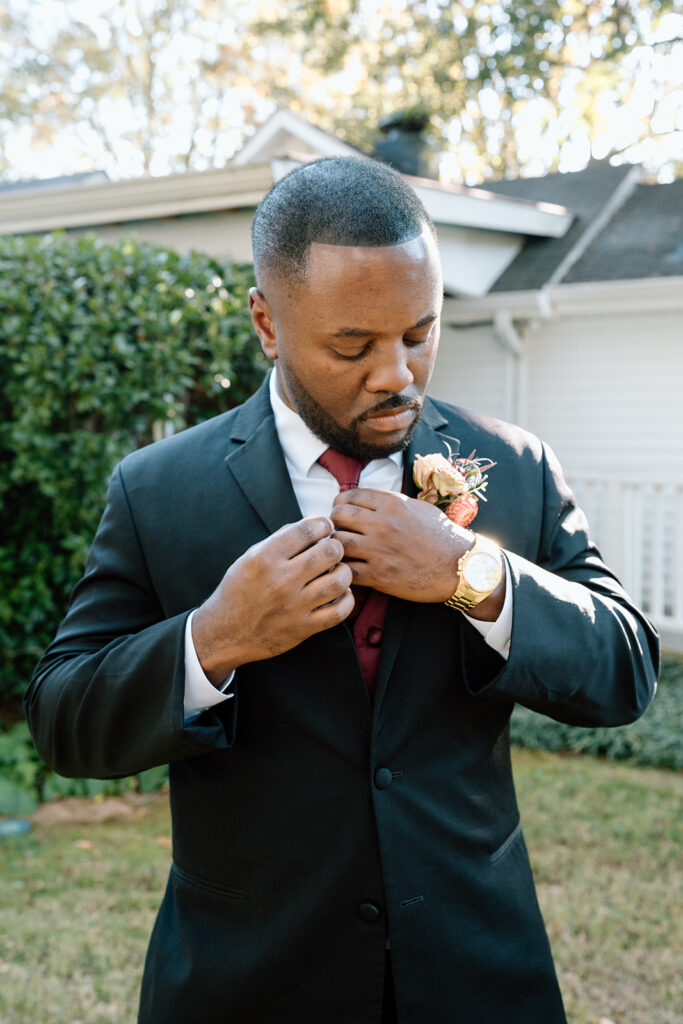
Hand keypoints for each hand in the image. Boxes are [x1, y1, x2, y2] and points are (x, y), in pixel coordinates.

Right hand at [192, 517, 353, 683]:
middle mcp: (281, 581)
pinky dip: (347, 600)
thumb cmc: (239, 590)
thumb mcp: (250, 557)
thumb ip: (281, 539)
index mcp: (265, 558)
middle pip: (329, 552)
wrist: (225, 633)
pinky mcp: (303, 628)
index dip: (323, 524)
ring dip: (343, 572)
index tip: (325, 528)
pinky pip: (339, 612)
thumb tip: (314, 522)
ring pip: (339, 581)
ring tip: (336, 571)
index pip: (307, 530)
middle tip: (332, 550)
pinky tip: (341, 593)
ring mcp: (293, 606)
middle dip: (335, 546)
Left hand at [331, 489, 472, 602]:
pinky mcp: (379, 576)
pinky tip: (348, 568)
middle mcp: (382, 524)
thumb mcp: (417, 507)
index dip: (341, 503)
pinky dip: (343, 569)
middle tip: (339, 530)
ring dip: (336, 546)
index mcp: (391, 504)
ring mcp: (379, 551)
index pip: (348, 496)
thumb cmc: (441, 536)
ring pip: (337, 543)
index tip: (343, 511)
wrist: (460, 566)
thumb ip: (391, 502)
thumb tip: (366, 499)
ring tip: (342, 550)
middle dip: (335, 522)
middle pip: (337, 516)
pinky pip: (347, 570)